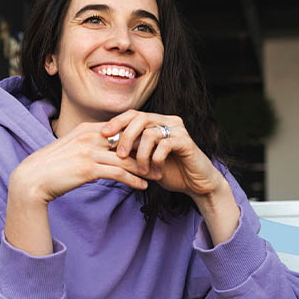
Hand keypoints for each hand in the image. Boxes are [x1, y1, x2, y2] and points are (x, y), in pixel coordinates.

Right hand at [10, 122, 158, 204]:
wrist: (32, 180)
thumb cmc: (51, 167)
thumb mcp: (71, 149)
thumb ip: (88, 146)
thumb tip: (105, 153)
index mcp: (86, 129)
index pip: (120, 130)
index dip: (138, 139)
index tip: (152, 147)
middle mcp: (90, 137)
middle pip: (127, 142)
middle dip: (146, 152)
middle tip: (161, 161)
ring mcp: (89, 152)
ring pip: (126, 159)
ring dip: (145, 168)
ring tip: (157, 176)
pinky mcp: (89, 169)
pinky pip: (119, 174)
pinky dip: (134, 180)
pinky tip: (143, 186)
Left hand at [100, 110, 224, 198]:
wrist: (195, 184)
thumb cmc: (168, 171)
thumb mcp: (143, 159)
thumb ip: (130, 150)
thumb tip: (104, 145)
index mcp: (157, 121)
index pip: (133, 114)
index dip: (117, 122)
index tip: (103, 134)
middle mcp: (168, 121)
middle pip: (139, 119)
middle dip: (125, 137)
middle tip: (119, 155)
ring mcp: (179, 130)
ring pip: (150, 134)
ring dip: (141, 155)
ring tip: (142, 171)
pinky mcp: (187, 142)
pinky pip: (164, 145)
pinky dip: (155, 160)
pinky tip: (156, 172)